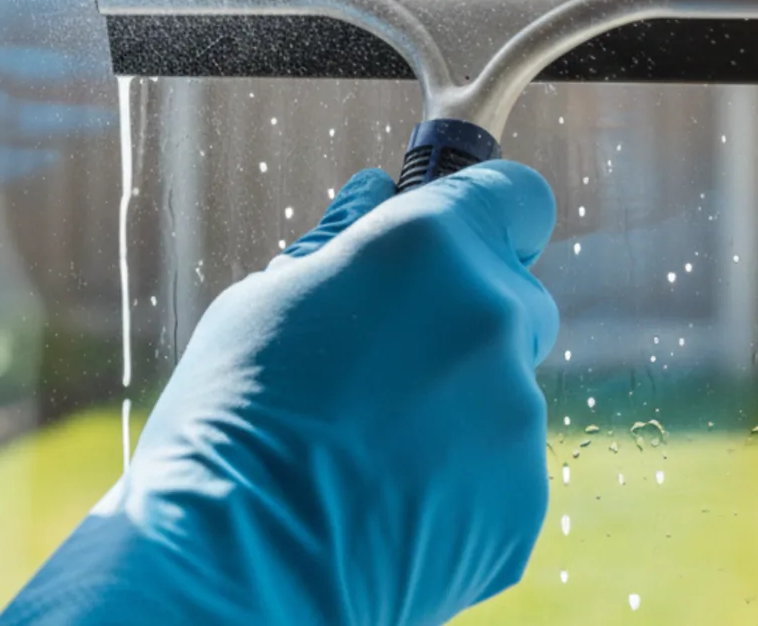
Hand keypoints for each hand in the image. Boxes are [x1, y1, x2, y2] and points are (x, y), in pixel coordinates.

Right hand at [0, 161, 558, 625]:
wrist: (243, 562)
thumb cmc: (234, 413)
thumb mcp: (266, 301)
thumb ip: (340, 242)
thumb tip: (374, 195)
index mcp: (429, 248)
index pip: (517, 196)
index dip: (490, 211)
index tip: (458, 235)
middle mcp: (492, 319)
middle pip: (514, 297)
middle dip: (463, 316)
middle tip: (380, 359)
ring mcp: (516, 416)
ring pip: (502, 390)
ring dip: (453, 403)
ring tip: (363, 447)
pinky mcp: (523, 502)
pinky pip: (498, 469)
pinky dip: (456, 478)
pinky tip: (383, 498)